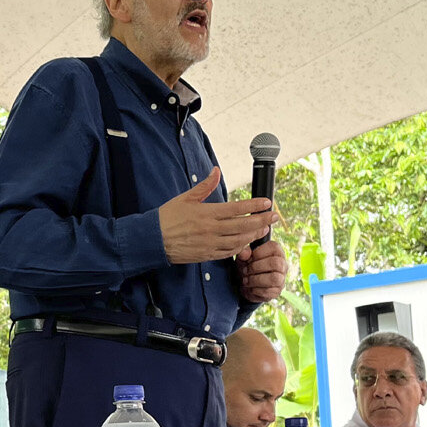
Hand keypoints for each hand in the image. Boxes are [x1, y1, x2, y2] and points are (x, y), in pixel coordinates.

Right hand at [158, 168, 276, 263]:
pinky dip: (240, 248)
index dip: (255, 206)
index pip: (237, 209)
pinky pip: (228, 253)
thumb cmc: (166, 218)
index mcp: (207, 213)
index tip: (267, 203)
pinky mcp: (206, 255)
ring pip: (239, 241)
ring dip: (254, 235)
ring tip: (264, 229)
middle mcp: (211, 229)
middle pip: (244, 226)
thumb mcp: (186, 198)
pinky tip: (247, 243)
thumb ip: (205, 186)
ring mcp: (210, 244)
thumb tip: (216, 171)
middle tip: (275, 217)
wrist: (152, 240)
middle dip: (262, 221)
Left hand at [235, 240, 287, 302]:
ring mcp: (281, 279)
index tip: (247, 258)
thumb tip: (244, 253)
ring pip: (274, 278)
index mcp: (276, 252)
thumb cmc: (247, 266)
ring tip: (245, 280)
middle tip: (244, 271)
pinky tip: (250, 288)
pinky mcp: (277, 291)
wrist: (245, 284)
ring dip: (256, 280)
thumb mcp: (243, 257)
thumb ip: (243, 254)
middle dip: (256, 267)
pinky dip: (255, 290)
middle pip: (276, 263)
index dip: (258, 253)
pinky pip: (269, 291)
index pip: (274, 248)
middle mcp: (282, 264)